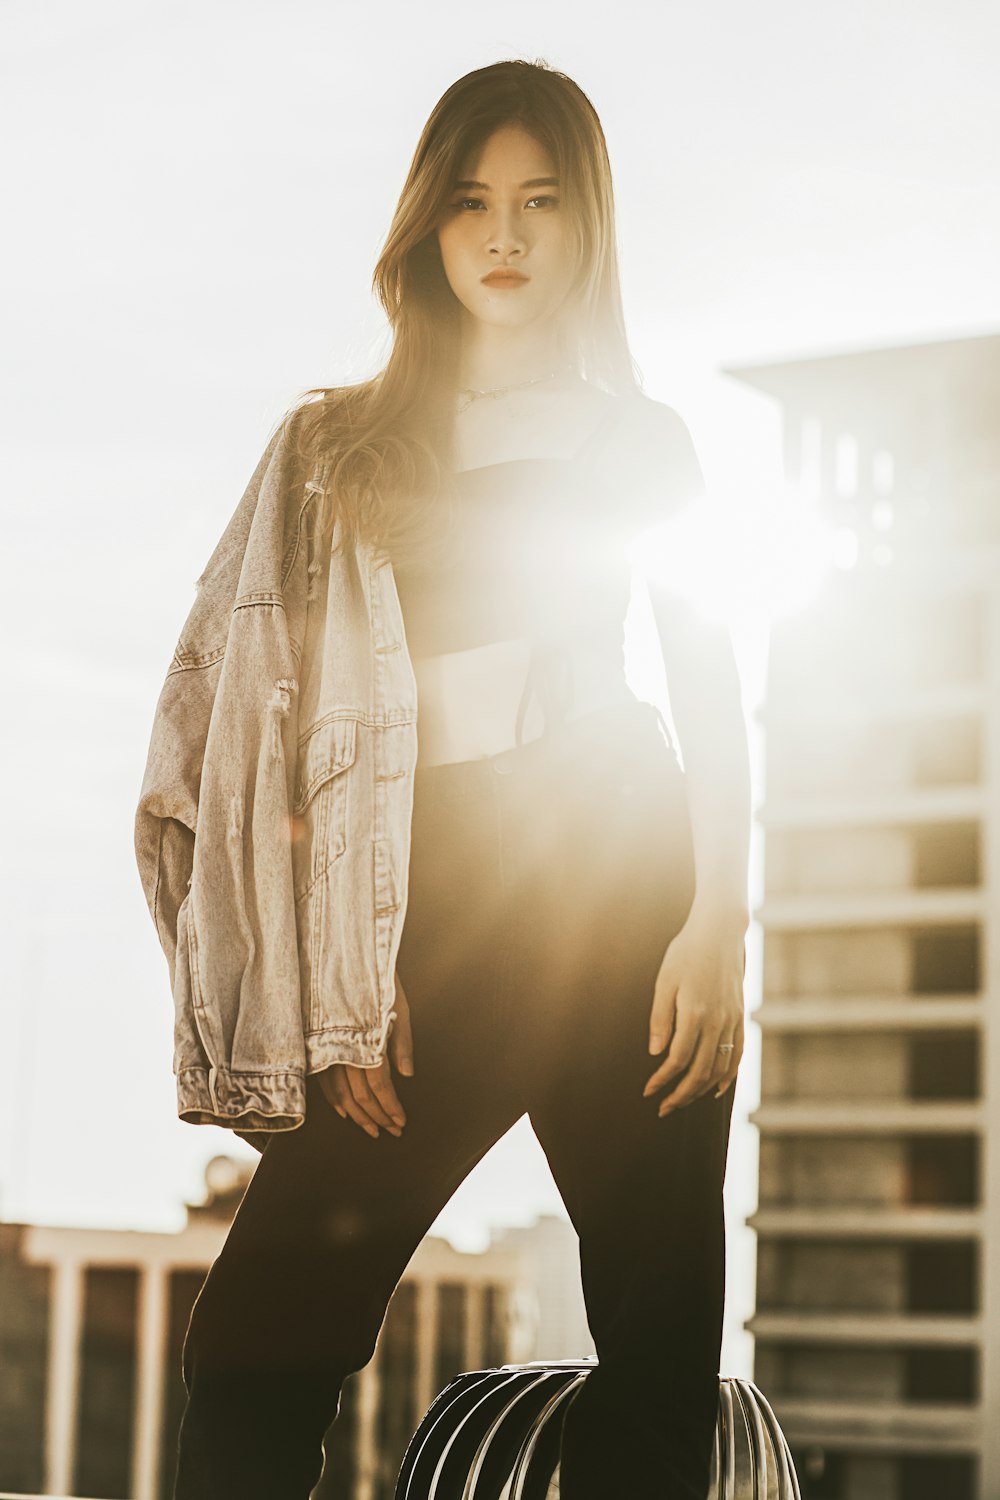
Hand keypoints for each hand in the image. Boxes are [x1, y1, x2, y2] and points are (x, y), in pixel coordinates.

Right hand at [317, 972, 414, 1137]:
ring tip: (371, 1129)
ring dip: (357, 1115)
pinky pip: (322, 1082)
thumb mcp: (398, 1005)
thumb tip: (407, 1075)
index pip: (378, 1087)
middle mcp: (343, 1049)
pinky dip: (334, 1101)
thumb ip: (401, 1041)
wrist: (342, 955)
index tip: (401, 1122)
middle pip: (360, 1096)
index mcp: (366, 1040)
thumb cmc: (376, 979)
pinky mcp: (314, 1046)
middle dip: (378, 1117)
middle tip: (392, 1131)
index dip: (390, 1108)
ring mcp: (325, 1049)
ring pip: (340, 1094)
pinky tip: (344, 1112)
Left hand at [642, 908, 744, 1115]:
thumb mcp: (664, 981)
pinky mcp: (740, 1016)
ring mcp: (732, 1020)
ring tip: (683, 1100)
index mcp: (695, 1013)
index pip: (678, 1060)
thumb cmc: (685, 953)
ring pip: (720, 1068)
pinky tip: (716, 1089)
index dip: (662, 1080)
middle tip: (663, 1108)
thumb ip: (660, 1018)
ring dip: (702, 1090)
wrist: (719, 933)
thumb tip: (656, 1053)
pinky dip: (728, 1075)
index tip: (648, 1091)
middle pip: (700, 1071)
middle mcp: (717, 1022)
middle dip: (681, 1095)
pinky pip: (738, 1054)